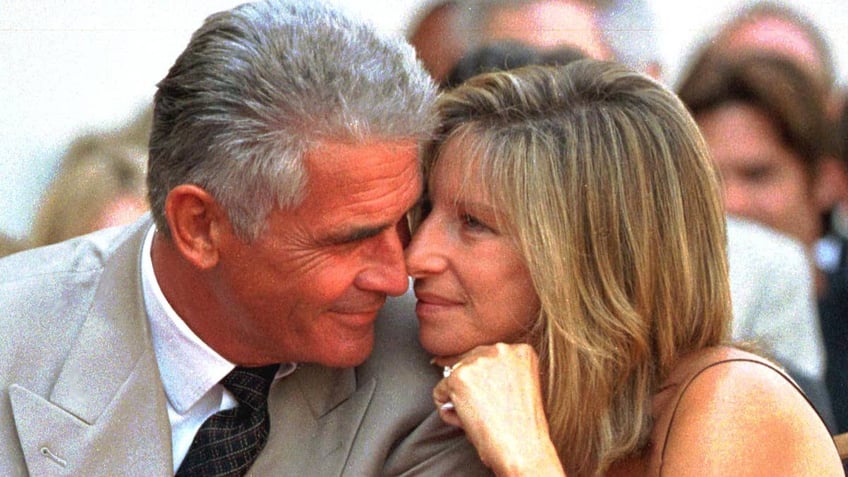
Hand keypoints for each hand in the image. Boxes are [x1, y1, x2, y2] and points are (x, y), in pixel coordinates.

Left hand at [432, 343, 564, 475]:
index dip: (480, 378)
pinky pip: (440, 393)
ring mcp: (478, 361)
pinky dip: (448, 410)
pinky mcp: (459, 377)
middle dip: (468, 386)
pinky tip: (468, 421)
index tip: (481, 392)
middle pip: (467, 361)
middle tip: (483, 411)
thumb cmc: (522, 427)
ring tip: (480, 417)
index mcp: (521, 351)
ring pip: (452, 376)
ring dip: (459, 398)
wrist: (523, 449)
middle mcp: (500, 349)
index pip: (486, 355)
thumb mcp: (518, 387)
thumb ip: (495, 373)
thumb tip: (451, 368)